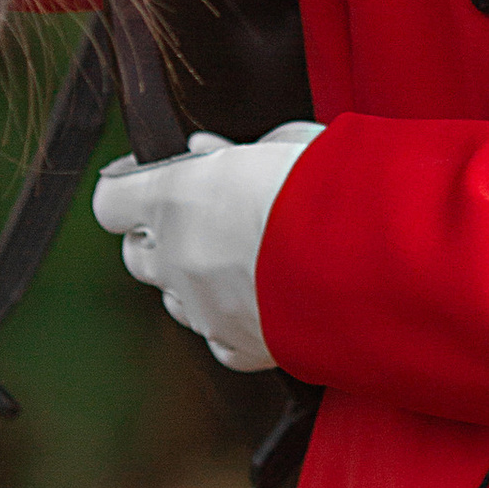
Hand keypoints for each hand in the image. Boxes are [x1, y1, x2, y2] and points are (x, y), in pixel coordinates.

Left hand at [91, 123, 322, 369]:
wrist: (377, 255)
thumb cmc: (335, 187)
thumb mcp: (285, 141)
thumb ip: (233, 153)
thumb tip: (210, 153)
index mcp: (177, 197)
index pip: (111, 200)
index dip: (129, 188)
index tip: (145, 180)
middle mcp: (178, 258)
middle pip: (137, 254)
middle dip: (160, 236)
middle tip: (198, 218)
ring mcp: (205, 308)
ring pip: (175, 299)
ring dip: (194, 279)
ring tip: (242, 259)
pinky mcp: (240, 346)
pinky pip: (216, 338)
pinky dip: (230, 321)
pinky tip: (259, 301)